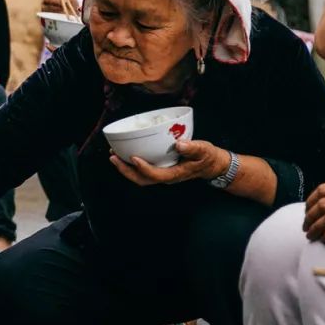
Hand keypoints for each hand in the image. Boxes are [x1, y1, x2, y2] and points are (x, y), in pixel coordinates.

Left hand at [109, 139, 229, 186]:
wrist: (211, 165)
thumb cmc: (207, 157)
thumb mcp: (204, 150)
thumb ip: (193, 148)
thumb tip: (180, 144)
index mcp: (175, 174)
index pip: (156, 174)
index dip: (143, 168)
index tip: (133, 157)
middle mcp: (166, 177)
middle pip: (142, 179)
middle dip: (125, 170)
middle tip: (113, 157)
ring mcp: (162, 174)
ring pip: (140, 177)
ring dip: (125, 168)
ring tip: (113, 154)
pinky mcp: (160, 169)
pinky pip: (142, 171)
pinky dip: (131, 164)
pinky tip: (124, 154)